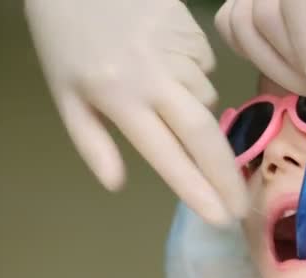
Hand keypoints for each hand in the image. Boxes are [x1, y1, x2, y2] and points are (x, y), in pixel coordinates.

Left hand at [25, 0, 246, 223]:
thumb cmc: (66, 40)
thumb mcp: (65, 95)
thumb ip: (91, 142)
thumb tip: (116, 184)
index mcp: (117, 96)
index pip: (166, 153)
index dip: (195, 189)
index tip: (219, 216)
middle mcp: (154, 77)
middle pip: (203, 134)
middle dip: (226, 176)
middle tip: (241, 207)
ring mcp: (179, 52)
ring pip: (206, 101)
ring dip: (193, 112)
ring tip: (158, 88)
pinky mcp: (195, 32)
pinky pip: (205, 71)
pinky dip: (193, 78)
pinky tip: (167, 61)